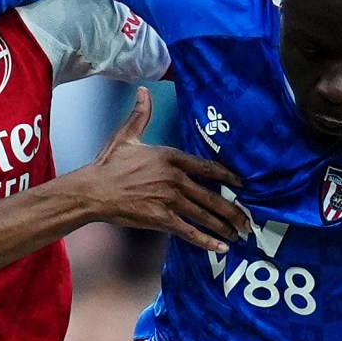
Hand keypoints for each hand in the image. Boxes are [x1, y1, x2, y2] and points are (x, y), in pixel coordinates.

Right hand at [55, 88, 250, 252]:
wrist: (93, 190)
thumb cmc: (109, 165)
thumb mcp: (126, 136)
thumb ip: (140, 115)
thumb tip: (143, 92)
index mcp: (170, 157)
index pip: (207, 166)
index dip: (228, 176)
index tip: (243, 184)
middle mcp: (174, 178)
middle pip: (211, 195)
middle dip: (232, 210)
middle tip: (247, 221)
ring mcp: (169, 199)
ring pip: (204, 214)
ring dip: (224, 226)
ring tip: (239, 234)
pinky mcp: (160, 218)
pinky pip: (189, 231)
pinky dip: (206, 241)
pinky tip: (220, 248)